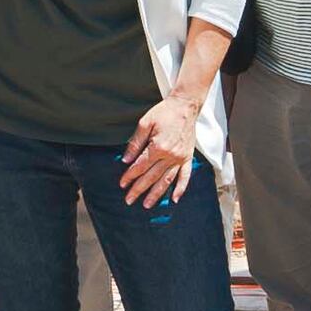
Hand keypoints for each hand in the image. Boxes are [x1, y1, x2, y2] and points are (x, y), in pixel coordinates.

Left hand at [120, 95, 204, 210]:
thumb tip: (125, 160)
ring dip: (156, 194)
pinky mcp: (188, 157)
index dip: (130, 176)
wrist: (185, 106)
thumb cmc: (163, 112)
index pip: (140, 166)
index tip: (122, 185)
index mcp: (158, 147)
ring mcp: (180, 158)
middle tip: (129, 200)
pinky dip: (181, 189)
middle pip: (151, 177)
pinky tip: (175, 199)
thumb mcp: (145, 123)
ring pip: (167, 180)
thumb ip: (135, 143)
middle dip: (139, 189)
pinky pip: (185, 176)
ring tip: (146, 204)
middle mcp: (170, 156)